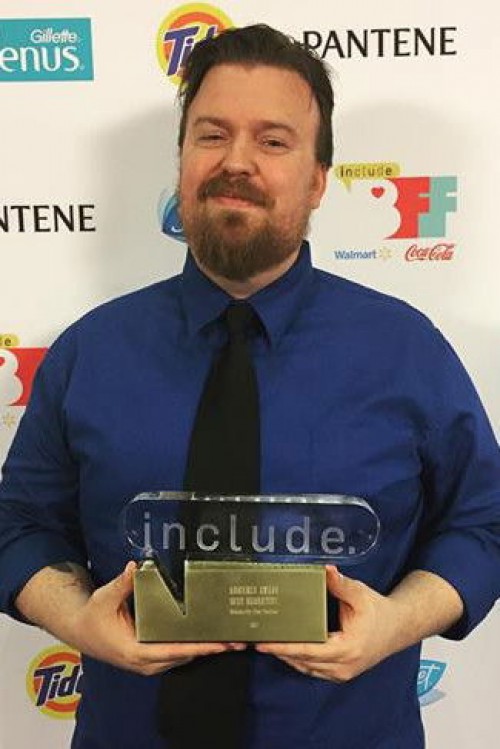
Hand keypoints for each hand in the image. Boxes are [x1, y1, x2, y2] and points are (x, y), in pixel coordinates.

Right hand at [69, 562, 241, 675]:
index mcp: (136, 651)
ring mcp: (148, 663)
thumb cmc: (94, 615)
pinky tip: (208, 637)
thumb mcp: (106, 597)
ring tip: (230, 639)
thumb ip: (122, 583)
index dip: (200, 648)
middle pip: (185, 657)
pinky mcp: (150, 658)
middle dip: (211, 649)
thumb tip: (134, 566)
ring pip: (182, 658)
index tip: (221, 644)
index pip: (175, 651)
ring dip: (204, 650)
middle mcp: (145, 662)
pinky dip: (193, 647)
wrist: (81, 630)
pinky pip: (176, 655)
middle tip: (238, 640)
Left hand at [255, 566, 400, 682]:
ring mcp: (342, 672)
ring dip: (287, 657)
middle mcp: (343, 666)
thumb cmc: (378, 611)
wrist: (398, 627)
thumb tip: (325, 569)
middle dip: (279, 651)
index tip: (263, 643)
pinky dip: (298, 659)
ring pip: (306, 668)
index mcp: (347, 648)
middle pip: (303, 661)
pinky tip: (286, 648)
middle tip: (256, 639)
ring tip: (266, 643)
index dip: (284, 648)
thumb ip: (340, 583)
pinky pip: (313, 669)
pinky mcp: (341, 673)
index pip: (308, 651)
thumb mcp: (359, 594)